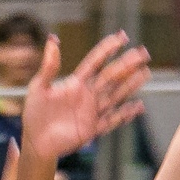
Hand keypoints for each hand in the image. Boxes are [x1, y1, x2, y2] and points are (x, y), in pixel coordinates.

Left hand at [20, 32, 151, 161]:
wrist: (36, 142)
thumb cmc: (34, 114)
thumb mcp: (38, 87)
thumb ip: (48, 67)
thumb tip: (53, 41)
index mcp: (76, 83)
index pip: (96, 62)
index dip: (108, 49)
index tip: (122, 37)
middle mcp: (88, 95)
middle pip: (111, 76)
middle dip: (127, 64)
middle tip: (143, 53)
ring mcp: (92, 111)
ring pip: (116, 95)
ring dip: (131, 84)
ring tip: (145, 73)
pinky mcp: (93, 129)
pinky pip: (112, 120)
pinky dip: (125, 114)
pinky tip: (138, 106)